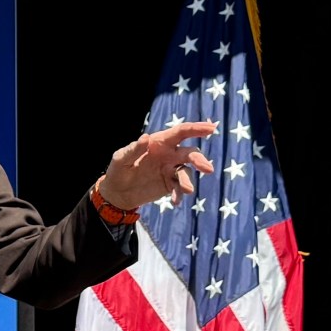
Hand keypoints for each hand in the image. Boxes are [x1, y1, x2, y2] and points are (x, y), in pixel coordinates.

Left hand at [95, 120, 218, 211]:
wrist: (118, 193)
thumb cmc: (118, 170)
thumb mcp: (120, 159)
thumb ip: (133, 149)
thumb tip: (146, 138)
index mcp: (159, 142)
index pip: (181, 132)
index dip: (196, 128)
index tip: (211, 128)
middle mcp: (169, 154)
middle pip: (190, 154)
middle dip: (199, 160)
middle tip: (207, 169)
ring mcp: (171, 169)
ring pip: (186, 172)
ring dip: (188, 180)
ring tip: (186, 190)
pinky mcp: (170, 184)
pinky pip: (180, 188)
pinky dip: (179, 194)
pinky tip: (175, 201)